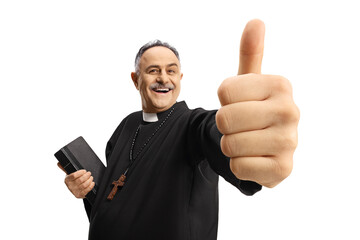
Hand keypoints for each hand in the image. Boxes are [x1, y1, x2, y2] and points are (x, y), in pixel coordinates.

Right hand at [57, 162, 94, 197]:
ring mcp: (75, 191)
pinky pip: (87, 190)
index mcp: (67, 180)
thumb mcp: (69, 174)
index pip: (74, 175)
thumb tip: (59, 163)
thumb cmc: (73, 180)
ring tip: (91, 177)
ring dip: (89, 180)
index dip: (80, 172)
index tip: (84, 170)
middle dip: (86, 176)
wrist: (76, 190)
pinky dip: (90, 186)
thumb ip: (65, 168)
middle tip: (89, 173)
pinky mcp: (80, 195)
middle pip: (80, 180)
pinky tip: (92, 182)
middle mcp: (70, 186)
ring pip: (84, 185)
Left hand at [216, 19, 299, 187]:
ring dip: (230, 145)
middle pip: (225, 118)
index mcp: (281, 85)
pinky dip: (238, 165)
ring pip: (229, 144)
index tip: (240, 103)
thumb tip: (255, 22)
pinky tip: (254, 158)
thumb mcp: (249, 82)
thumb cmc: (252, 109)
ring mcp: (290, 142)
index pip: (225, 91)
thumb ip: (250, 53)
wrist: (264, 145)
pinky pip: (237, 167)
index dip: (224, 100)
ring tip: (247, 141)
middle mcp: (291, 111)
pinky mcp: (283, 169)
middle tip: (240, 126)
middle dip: (224, 125)